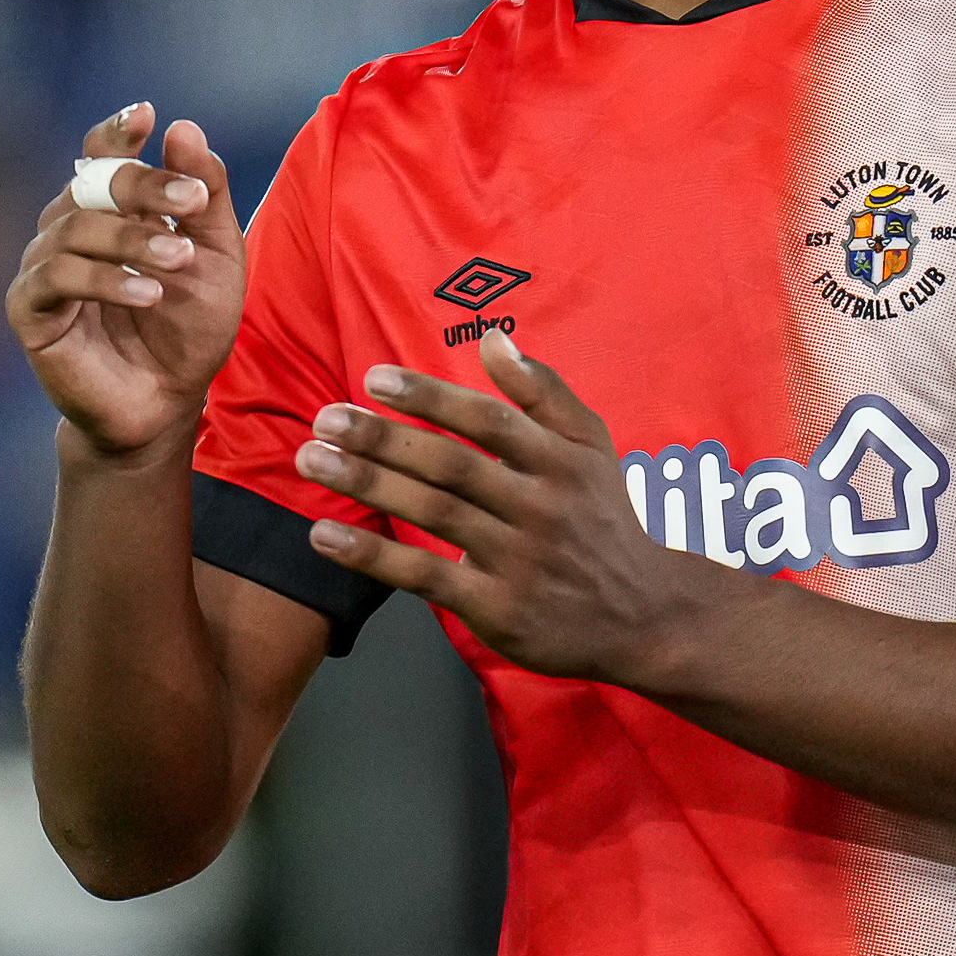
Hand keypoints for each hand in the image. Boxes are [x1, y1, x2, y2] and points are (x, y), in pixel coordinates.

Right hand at [8, 103, 246, 456]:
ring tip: (181, 257)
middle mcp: (70, 227)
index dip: (116, 132)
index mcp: (112, 209)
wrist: (167, 402)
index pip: (101, 154)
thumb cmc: (190, 327)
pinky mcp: (30, 310)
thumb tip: (182, 127)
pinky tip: (147, 294)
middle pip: (91, 181)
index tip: (146, 115)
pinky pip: (55, 278)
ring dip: (133, 238)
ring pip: (75, 226)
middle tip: (191, 198)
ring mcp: (44, 266)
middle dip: (143, 183)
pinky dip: (104, 279)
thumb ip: (206, 195)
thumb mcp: (218, 256)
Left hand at [295, 329, 703, 681]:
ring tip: (312, 459)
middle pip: (449, 465)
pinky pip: (424, 576)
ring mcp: (517, 560)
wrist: (642, 615)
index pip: (487, 420)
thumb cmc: (603, 520)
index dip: (429, 398)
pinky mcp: (497, 609)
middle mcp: (539, 506)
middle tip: (325, 418)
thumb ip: (543, 391)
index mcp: (559, 460)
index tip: (374, 380)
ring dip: (366, 484)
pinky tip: (324, 534)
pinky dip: (371, 555)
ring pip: (432, 514)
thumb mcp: (591, 446)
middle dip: (382, 438)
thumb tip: (493, 340)